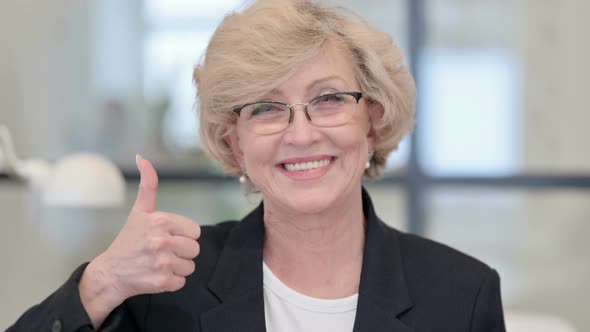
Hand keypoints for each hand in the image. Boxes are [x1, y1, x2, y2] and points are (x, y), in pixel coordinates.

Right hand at [79, 155, 200, 327]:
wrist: (110, 273)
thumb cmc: (129, 240)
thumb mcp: (139, 211)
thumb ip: (148, 184)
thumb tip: (142, 157)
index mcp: (161, 221)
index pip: (195, 231)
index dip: (182, 235)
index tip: (166, 236)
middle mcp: (162, 241)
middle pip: (195, 249)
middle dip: (181, 251)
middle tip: (162, 251)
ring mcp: (162, 263)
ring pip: (190, 266)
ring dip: (177, 267)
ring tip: (159, 263)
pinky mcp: (162, 282)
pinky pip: (182, 281)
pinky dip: (172, 281)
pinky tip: (156, 274)